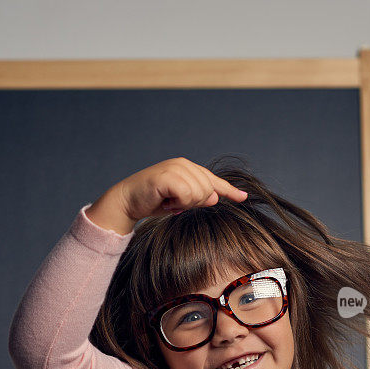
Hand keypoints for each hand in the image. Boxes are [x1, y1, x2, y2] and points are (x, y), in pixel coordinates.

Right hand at [88, 157, 247, 233]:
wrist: (126, 201)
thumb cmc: (152, 201)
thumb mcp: (179, 201)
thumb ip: (197, 198)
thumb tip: (214, 198)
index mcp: (187, 168)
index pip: (213, 180)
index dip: (228, 190)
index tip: (242, 197)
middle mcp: (183, 164)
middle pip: (208, 190)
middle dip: (193, 203)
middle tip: (173, 203)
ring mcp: (175, 168)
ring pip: (199, 193)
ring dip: (183, 204)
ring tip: (168, 201)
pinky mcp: (167, 175)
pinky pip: (187, 194)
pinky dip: (177, 203)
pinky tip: (165, 201)